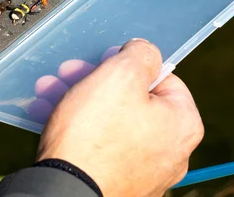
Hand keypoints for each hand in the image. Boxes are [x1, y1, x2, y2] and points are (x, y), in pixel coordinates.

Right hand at [35, 39, 203, 196]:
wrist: (65, 193)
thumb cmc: (95, 136)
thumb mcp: (121, 76)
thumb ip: (140, 54)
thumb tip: (146, 51)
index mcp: (182, 124)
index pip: (163, 78)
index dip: (130, 64)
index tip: (105, 61)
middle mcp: (170, 153)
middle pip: (132, 99)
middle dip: (95, 81)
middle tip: (69, 72)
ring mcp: (144, 172)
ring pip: (111, 122)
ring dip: (80, 101)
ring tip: (50, 91)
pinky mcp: (118, 184)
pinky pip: (100, 147)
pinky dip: (79, 129)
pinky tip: (50, 116)